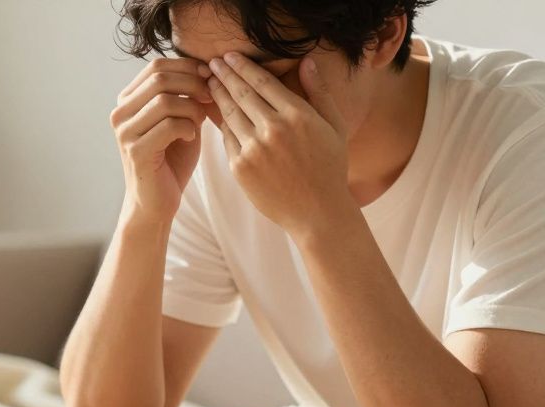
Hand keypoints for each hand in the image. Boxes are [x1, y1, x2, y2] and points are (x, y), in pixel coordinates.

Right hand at [111, 57, 218, 224]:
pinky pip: (169, 125)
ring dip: (192, 108)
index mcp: (127, 101)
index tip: (209, 78)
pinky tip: (191, 138)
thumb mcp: (179, 120)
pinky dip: (188, 127)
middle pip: (159, 78)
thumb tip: (205, 69)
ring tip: (200, 122)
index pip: (156, 66)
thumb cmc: (171, 161)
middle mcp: (120, 114)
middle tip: (211, 98)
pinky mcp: (136, 152)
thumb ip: (185, 96)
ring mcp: (125, 133)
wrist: (156, 203)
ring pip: (164, 101)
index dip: (187, 66)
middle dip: (193, 84)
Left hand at [207, 53, 355, 237]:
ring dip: (217, 96)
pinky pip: (227, 139)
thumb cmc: (330, 167)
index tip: (230, 57)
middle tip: (212, 63)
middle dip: (224, 75)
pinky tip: (217, 113)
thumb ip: (319, 92)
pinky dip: (222, 124)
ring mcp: (253, 149)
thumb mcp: (334, 126)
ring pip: (229, 114)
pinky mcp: (240, 168)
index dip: (243, 66)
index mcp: (297, 115)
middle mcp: (273, 129)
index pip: (262, 82)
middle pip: (241, 93)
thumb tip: (306, 62)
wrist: (317, 212)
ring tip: (210, 83)